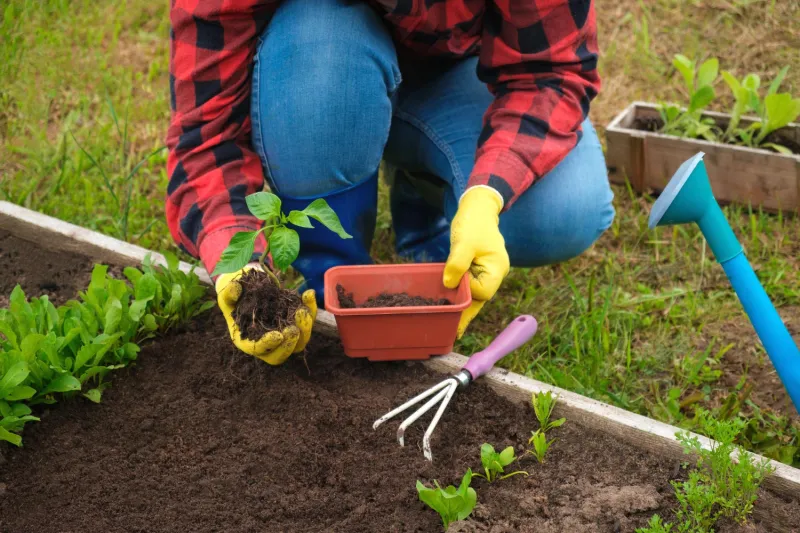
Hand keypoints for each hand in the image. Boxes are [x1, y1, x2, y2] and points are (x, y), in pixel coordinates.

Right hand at [215, 264, 316, 363]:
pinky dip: (311, 310)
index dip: (268, 345)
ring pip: (299, 342)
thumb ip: (228, 293)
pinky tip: (308, 294)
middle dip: (289, 344)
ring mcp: (284, 335)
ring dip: (304, 329)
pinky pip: (307, 322)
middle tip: (293, 329)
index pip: (258, 349)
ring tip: (301, 311)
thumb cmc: (235, 298)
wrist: (249, 292)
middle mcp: (267, 344)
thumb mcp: (227, 295)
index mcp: (247, 341)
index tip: (277, 335)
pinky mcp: (295, 324)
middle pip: (281, 354)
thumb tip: (236, 288)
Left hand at [443, 186, 509, 337]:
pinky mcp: (477, 269)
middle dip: (466, 313)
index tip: (451, 286)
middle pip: (480, 298)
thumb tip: (449, 284)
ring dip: (463, 308)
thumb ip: (457, 263)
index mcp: (497, 268)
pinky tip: (454, 308)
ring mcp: (487, 272)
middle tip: (453, 333)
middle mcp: (495, 274)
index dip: (465, 291)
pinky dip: (462, 297)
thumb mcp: (464, 242)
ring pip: (475, 295)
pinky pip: (470, 287)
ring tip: (452, 328)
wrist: (478, 208)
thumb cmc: (473, 223)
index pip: (481, 291)